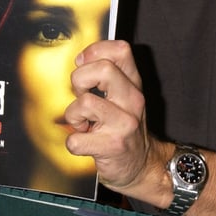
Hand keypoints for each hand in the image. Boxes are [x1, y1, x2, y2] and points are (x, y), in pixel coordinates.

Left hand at [64, 39, 155, 192]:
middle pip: (102, 68)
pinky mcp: (112, 146)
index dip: (95, 51)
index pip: (120, 50)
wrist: (142, 165)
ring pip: (85, 102)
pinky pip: (75, 139)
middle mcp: (133, 100)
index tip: (83, 64)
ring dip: (74, 115)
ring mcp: (124, 123)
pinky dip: (73, 143)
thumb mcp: (123, 96)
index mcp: (134, 84)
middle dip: (80, 80)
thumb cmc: (124, 128)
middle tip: (82, 97)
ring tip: (83, 124)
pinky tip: (85, 142)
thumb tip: (80, 59)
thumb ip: (107, 75)